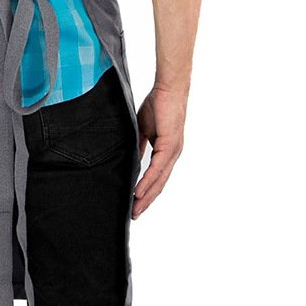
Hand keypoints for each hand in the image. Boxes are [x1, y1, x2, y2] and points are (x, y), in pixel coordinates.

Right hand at [132, 84, 186, 218]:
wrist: (168, 90)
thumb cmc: (157, 105)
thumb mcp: (144, 129)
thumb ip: (140, 145)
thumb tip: (132, 158)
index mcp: (166, 151)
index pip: (157, 177)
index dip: (147, 192)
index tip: (135, 203)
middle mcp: (172, 155)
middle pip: (159, 184)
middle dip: (146, 201)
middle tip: (134, 215)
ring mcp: (173, 152)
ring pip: (159, 181)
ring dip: (146, 196)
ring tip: (135, 209)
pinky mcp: (170, 146)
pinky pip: (157, 168)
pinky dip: (148, 181)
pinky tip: (139, 191)